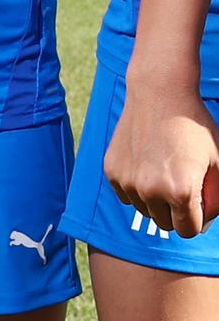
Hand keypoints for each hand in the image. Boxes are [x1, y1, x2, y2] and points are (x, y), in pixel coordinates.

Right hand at [104, 85, 218, 236]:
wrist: (159, 91)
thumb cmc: (194, 125)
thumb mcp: (218, 162)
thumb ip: (217, 198)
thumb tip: (205, 219)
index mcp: (180, 192)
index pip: (189, 230)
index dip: (198, 216)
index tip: (198, 198)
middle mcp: (150, 190)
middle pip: (165, 224)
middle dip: (176, 210)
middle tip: (181, 181)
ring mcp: (128, 181)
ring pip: (145, 209)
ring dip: (155, 199)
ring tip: (163, 168)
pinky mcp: (112, 170)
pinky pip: (126, 194)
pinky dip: (136, 185)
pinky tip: (146, 160)